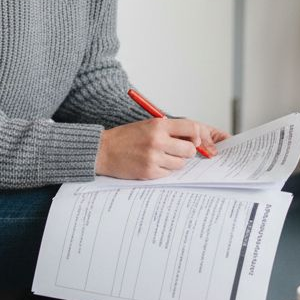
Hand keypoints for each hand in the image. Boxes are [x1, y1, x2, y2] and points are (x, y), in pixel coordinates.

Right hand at [95, 118, 229, 179]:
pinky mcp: (149, 172)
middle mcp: (157, 140)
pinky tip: (153, 164)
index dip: (196, 136)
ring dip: (175, 162)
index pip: (190, 128)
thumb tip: (193, 138)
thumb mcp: (147, 125)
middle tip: (177, 151)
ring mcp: (153, 157)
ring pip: (180, 163)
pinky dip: (164, 170)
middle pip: (189, 149)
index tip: (195, 140)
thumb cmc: (125, 138)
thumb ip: (169, 130)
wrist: (103, 150)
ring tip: (162, 157)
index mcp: (158, 125)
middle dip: (186, 151)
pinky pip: (168, 173)